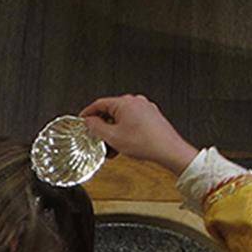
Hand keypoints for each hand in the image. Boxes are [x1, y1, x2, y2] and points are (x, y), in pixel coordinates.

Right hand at [79, 94, 198, 174]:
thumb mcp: (113, 137)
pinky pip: (133, 122)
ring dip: (114, 131)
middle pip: (111, 111)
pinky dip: (125, 131)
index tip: (82, 119)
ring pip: (122, 118)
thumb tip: (89, 122)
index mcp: (124, 102)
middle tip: (96, 137)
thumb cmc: (146, 143)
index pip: (99, 103)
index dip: (88, 113)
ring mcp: (145, 108)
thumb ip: (96, 127)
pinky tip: (124, 145)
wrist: (168, 150)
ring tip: (112, 146)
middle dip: (102, 126)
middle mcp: (136, 102)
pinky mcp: (151, 117)